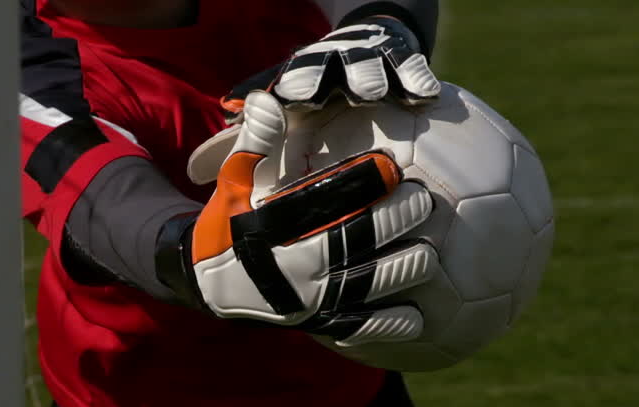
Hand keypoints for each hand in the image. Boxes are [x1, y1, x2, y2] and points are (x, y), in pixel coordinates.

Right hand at [156, 91, 439, 346]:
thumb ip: (254, 145)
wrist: (207, 286)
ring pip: (359, 285)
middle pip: (350, 241)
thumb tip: (268, 100)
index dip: (357, 183)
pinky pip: (354, 327)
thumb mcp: (231, 183)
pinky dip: (385, 325)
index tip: (390, 166)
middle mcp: (289, 265)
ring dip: (398, 271)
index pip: (320, 200)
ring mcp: (303, 299)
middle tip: (426, 202)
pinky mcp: (313, 324)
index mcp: (269, 227)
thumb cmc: (229, 223)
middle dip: (391, 222)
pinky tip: (417, 319)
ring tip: (430, 254)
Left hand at [222, 16, 439, 119]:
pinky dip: (417, 80)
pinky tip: (425, 95)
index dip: (285, 90)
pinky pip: (412, 68)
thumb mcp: (292, 87)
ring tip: (370, 92)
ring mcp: (369, 58)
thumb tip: (213, 136)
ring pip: (368, 66)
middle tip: (311, 97)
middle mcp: (335, 62)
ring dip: (367, 77)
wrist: (371, 38)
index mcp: (306, 72)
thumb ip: (257, 110)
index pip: (291, 80)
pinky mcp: (402, 58)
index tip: (277, 102)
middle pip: (326, 69)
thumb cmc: (325, 78)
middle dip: (319, 80)